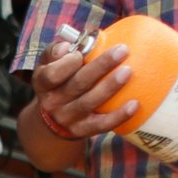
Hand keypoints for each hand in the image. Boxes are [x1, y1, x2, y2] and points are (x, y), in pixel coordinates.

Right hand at [20, 25, 140, 142]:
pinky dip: (119, 115)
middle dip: (100, 66)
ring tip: (128, 71)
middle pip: (77, 84)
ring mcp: (67, 118)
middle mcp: (52, 102)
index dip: (67, 64)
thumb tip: (67, 46)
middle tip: (122, 50)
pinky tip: (134, 104)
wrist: (52, 119)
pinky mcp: (82, 131)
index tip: (81, 53)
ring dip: (110, 87)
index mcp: (42, 83)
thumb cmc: (56, 82)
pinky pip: (101, 125)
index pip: (51, 74)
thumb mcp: (48, 65)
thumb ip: (56, 51)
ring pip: (89, 102)